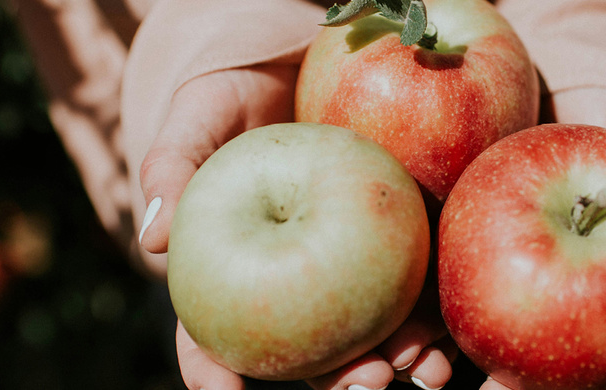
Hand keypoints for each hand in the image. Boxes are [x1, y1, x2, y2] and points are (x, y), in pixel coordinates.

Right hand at [135, 62, 455, 389]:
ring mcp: (345, 274)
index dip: (213, 373)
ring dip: (398, 365)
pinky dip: (434, 323)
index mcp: (230, 275)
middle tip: (366, 386)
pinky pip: (414, 296)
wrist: (300, 61)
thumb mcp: (199, 116)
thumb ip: (173, 166)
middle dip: (338, 383)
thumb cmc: (236, 95)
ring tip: (424, 374)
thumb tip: (153, 243)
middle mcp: (290, 287)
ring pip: (368, 338)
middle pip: (308, 354)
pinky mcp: (394, 250)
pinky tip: (453, 340)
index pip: (210, 338)